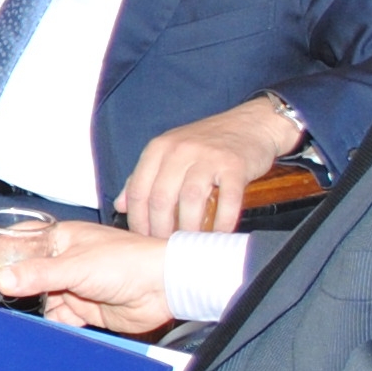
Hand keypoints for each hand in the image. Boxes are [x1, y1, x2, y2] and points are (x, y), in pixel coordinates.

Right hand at [2, 220, 178, 335]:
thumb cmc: (127, 261)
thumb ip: (38, 274)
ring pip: (42, 299)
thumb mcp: (75, 265)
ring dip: (31, 308)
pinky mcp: (85, 310)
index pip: (23, 239)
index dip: (2, 249)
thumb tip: (1, 280)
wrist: (163, 288)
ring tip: (10, 319)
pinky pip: (59, 319)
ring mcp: (75, 287)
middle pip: (29, 273)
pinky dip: (50, 326)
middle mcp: (66, 261)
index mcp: (62, 239)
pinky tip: (38, 331)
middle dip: (13, 285)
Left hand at [114, 97, 303, 234]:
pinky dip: (222, 222)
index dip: (138, 219)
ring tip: (190, 244)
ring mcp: (208, 157)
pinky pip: (227, 200)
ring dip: (189, 228)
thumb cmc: (207, 143)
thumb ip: (143, 177)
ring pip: (190, 200)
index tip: (142, 238)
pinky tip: (219, 235)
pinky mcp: (235, 165)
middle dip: (160, 229)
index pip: (138, 190)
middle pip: (161, 198)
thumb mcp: (169, 153)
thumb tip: (120, 205)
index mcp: (159, 149)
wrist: (251, 124)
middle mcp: (180, 150)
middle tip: (165, 246)